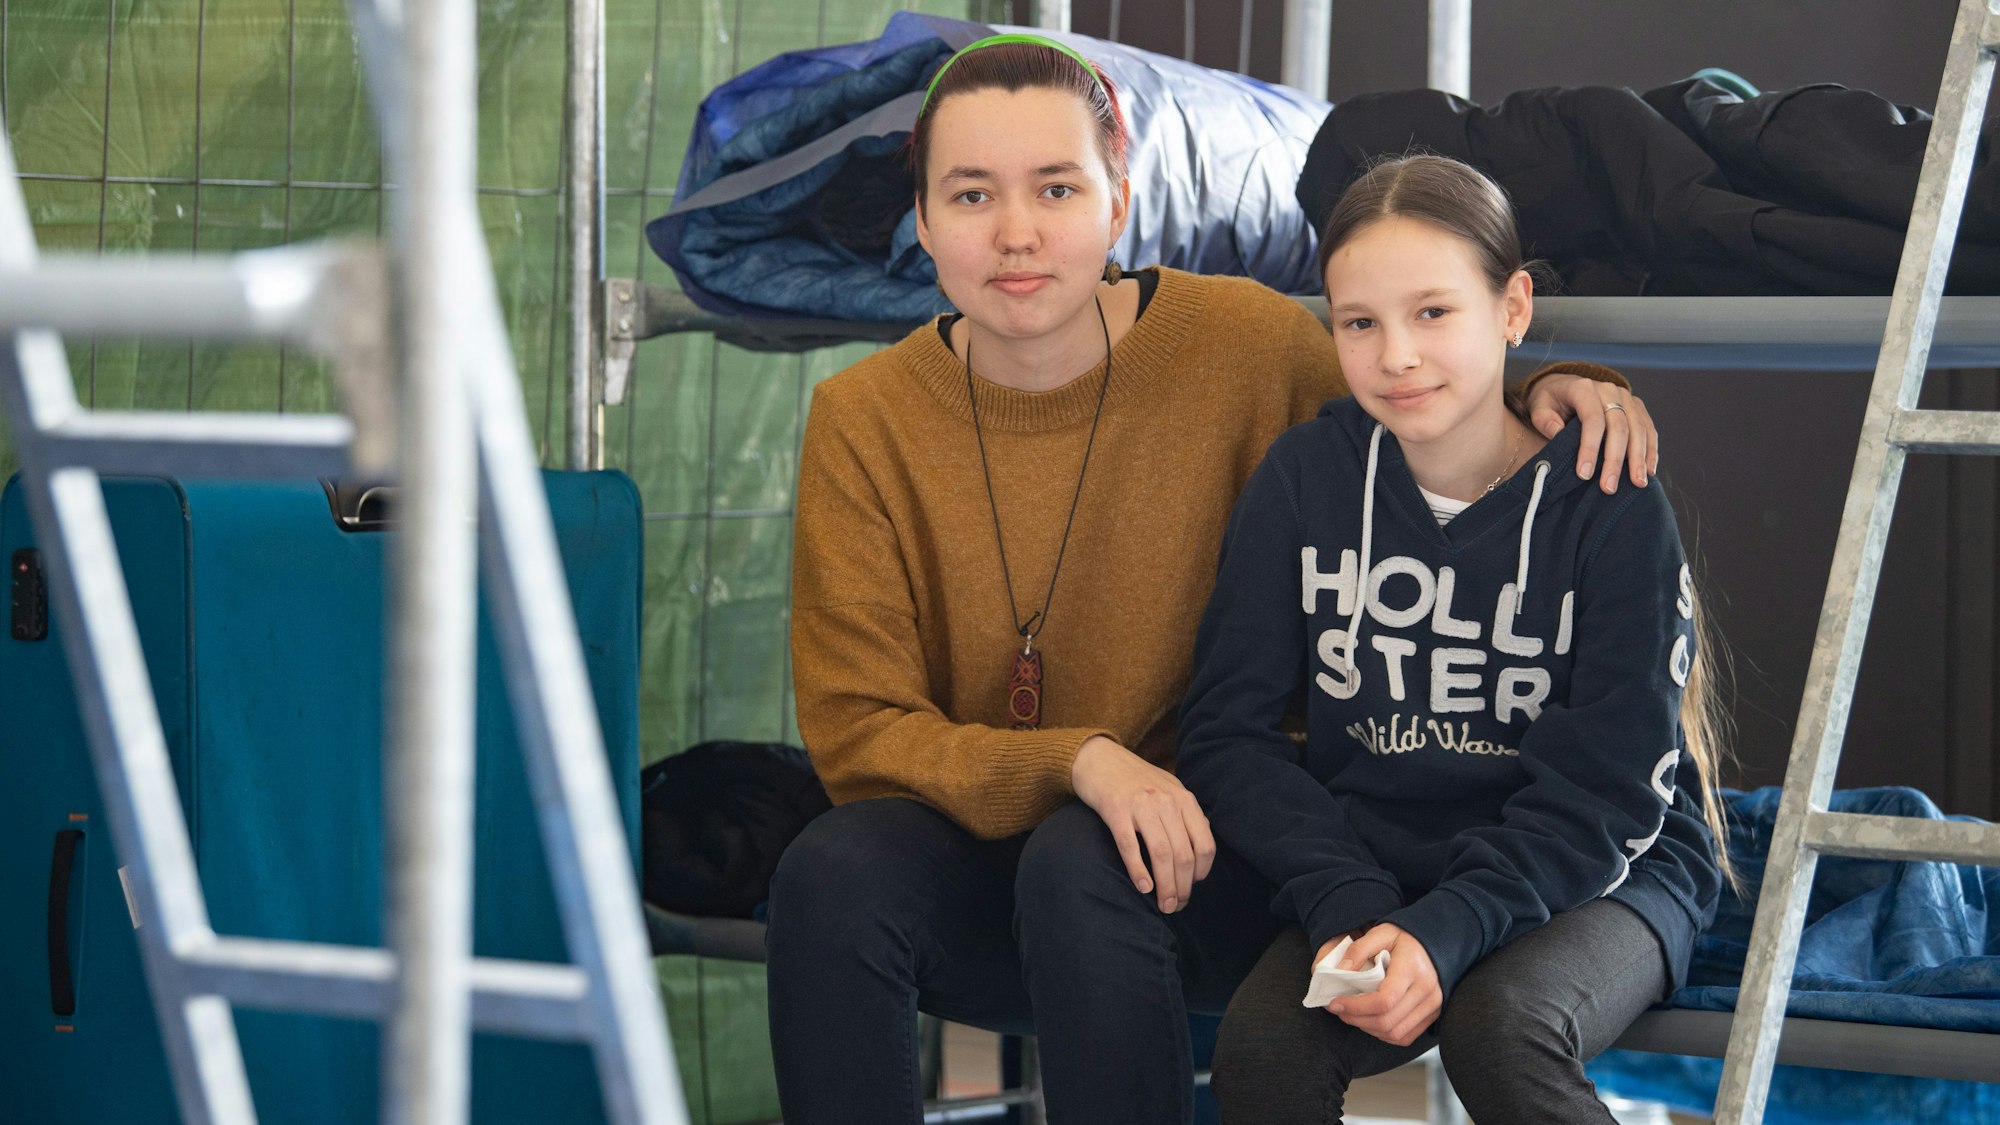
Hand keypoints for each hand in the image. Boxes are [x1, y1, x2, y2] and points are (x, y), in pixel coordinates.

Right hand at [1070, 735, 1215, 912]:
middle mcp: (1166, 801)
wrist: (1099, 758)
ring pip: (1161, 854)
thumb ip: (1186, 811)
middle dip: (1183, 887)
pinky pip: (1130, 846)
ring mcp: (1140, 806)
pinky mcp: (1115, 810)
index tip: (1192, 886)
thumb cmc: (1135, 778)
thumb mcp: (1168, 787)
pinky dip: (1138, 871)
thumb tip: (1205, 837)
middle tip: (1176, 906)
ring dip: (1165, 886)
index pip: (1205, 843)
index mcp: (1183, 799)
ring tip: (1164, 905)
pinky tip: (1143, 888)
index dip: (1201, 872)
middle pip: (1183, 854)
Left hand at [1321, 923, 1440, 1046]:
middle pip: (1387, 1021)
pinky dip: (1383, 1034)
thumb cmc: (1405, 937)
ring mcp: (1432, 1005)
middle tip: (1339, 1009)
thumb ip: (1358, 950)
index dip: (1355, 1007)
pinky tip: (1370, 1020)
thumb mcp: (1380, 933)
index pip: (1384, 1000)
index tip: (1335, 1002)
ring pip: (1395, 1033)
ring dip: (1368, 1028)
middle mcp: (1427, 990)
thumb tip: (1340, 971)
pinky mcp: (1433, 1014)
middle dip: (1356, 1019)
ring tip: (1352, 1014)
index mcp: (1413, 968)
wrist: (1435, 942)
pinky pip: (1405, 1036)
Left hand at [1524, 373, 1658, 493]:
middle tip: (1609, 486)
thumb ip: (1546, 421)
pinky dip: (1650, 451)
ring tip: (1637, 483)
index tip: (1584, 474)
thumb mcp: (1539, 407)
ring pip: (1638, 429)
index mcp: (1583, 388)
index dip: (1589, 448)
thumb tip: (1559, 437)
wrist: (1565, 385)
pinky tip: (1648, 471)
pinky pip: (1648, 429)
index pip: (1592, 420)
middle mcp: (1609, 390)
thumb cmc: (1550, 401)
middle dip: (1615, 460)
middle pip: (1619, 426)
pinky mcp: (1637, 406)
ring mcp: (1626, 397)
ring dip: (1639, 458)